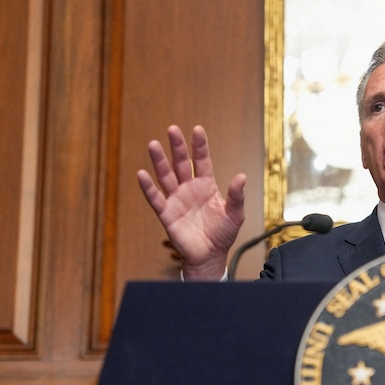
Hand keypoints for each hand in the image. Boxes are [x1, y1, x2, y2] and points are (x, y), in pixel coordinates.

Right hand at [137, 125, 245, 279]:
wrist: (210, 256)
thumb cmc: (223, 234)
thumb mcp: (235, 214)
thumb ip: (236, 196)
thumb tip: (241, 176)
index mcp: (206, 186)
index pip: (202, 161)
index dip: (199, 146)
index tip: (197, 129)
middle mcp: (189, 189)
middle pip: (181, 163)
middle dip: (177, 147)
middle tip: (172, 129)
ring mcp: (176, 200)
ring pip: (166, 176)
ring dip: (159, 161)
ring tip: (153, 144)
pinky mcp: (167, 214)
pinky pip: (155, 198)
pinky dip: (148, 187)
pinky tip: (142, 174)